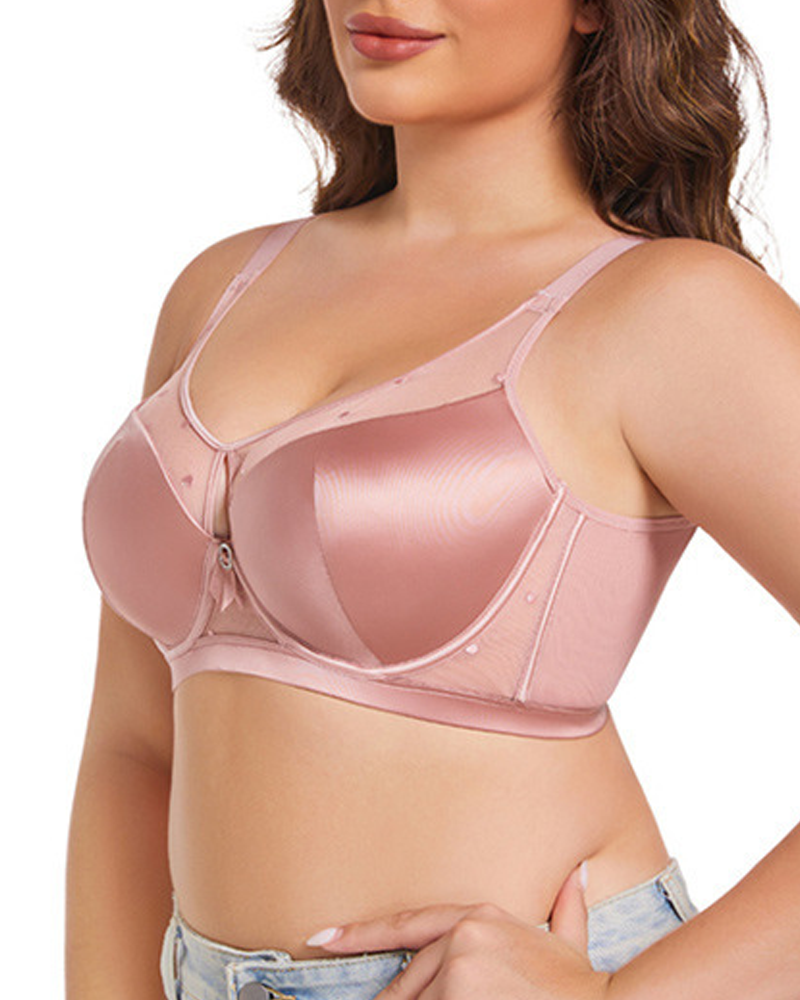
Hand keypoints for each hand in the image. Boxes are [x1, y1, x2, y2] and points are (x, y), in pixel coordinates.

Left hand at [305, 862, 614, 999]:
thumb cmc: (582, 989)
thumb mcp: (570, 944)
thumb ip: (566, 910)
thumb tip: (579, 876)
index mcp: (477, 918)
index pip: (405, 926)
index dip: (358, 933)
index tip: (321, 938)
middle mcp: (460, 938)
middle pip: (407, 983)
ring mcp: (455, 970)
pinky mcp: (455, 996)